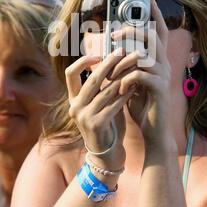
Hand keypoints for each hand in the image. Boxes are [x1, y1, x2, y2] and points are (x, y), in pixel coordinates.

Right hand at [66, 48, 136, 168]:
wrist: (106, 154)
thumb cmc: (106, 124)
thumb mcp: (99, 103)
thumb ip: (101, 86)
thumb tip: (111, 60)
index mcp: (73, 99)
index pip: (70, 73)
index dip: (83, 61)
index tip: (100, 53)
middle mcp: (75, 107)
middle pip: (92, 79)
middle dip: (108, 63)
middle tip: (122, 52)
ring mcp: (84, 117)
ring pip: (105, 91)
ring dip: (122, 78)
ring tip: (133, 68)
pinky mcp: (97, 124)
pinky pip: (114, 104)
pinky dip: (126, 94)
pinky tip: (135, 87)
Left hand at [108, 0, 170, 145]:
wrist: (152, 129)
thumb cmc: (141, 103)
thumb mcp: (131, 80)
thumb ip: (126, 65)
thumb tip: (112, 50)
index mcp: (158, 61)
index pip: (160, 33)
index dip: (157, 16)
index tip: (150, 1)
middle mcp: (164, 65)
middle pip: (153, 37)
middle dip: (132, 32)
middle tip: (114, 35)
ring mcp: (163, 77)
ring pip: (143, 56)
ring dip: (122, 63)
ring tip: (111, 75)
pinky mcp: (159, 90)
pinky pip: (140, 76)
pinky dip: (125, 81)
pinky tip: (119, 91)